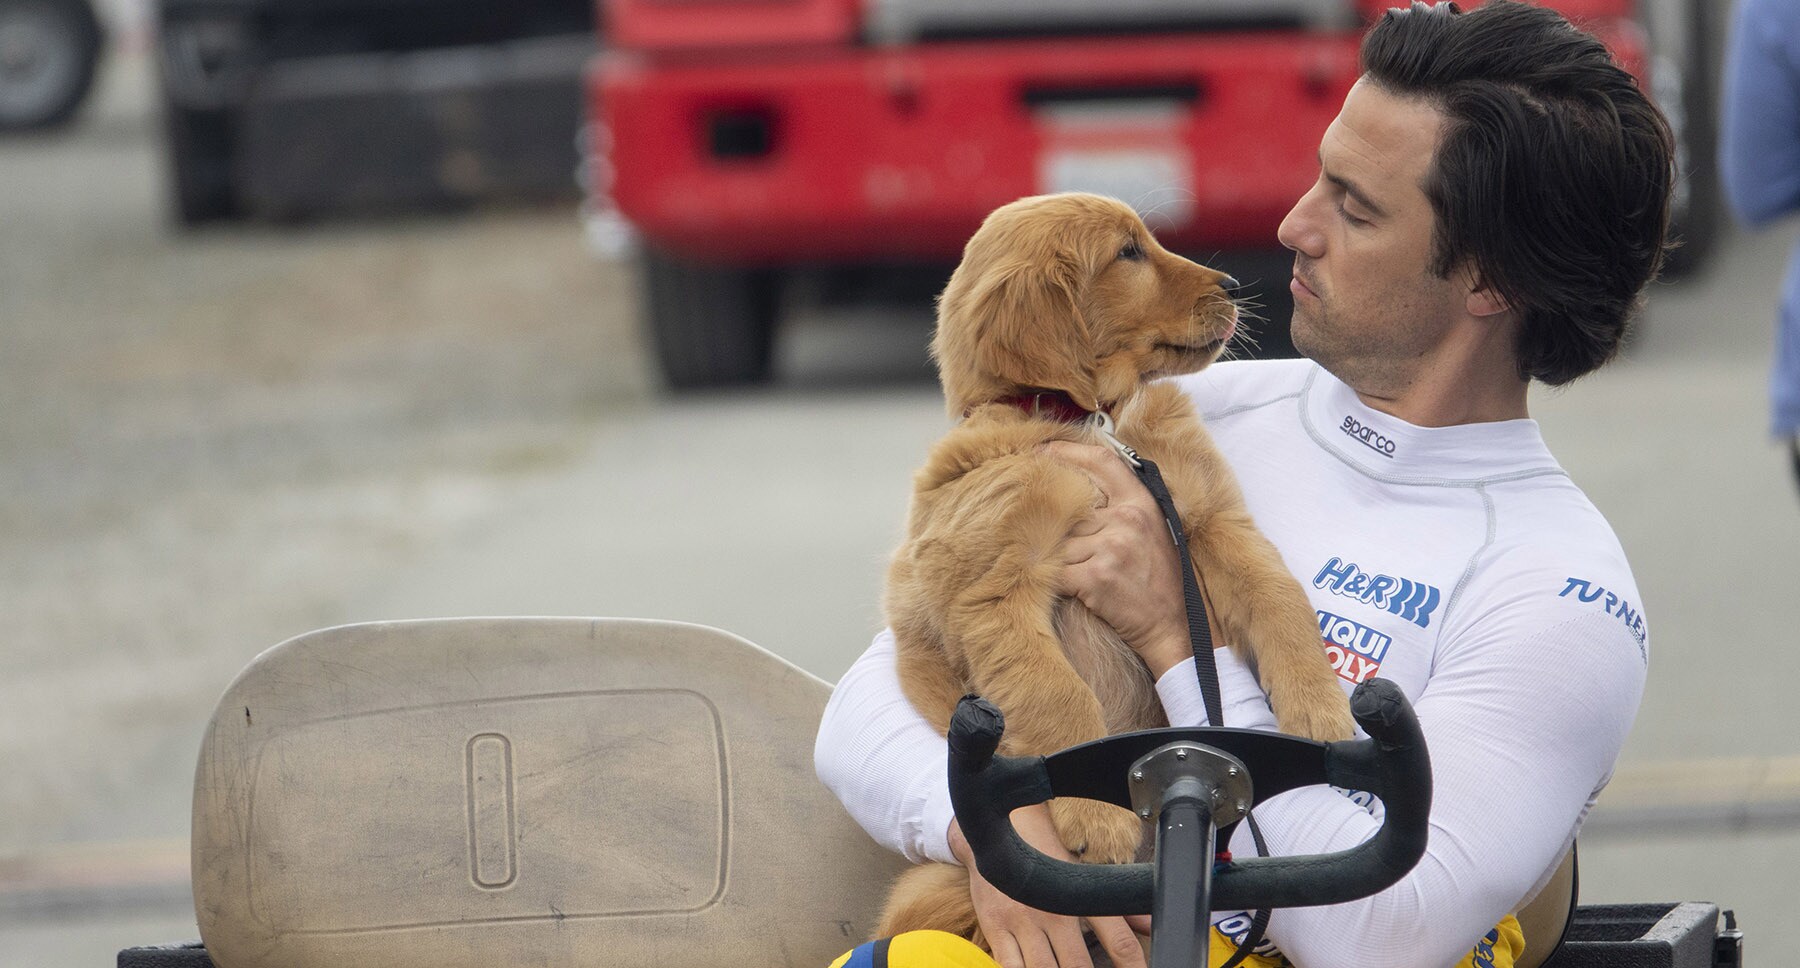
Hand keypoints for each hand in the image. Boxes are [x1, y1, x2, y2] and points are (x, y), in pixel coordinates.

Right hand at [949, 811, 1149, 967]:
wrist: (996, 833)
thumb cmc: (1045, 856)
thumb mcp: (1083, 875)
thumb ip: (1120, 907)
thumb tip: (1152, 925)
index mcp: (1080, 896)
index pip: (1118, 940)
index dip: (1132, 966)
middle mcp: (1053, 910)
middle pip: (1077, 966)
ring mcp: (1021, 921)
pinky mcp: (994, 927)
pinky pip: (1008, 966)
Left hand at [1042, 442, 1190, 677]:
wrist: (1175, 627)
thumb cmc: (1161, 580)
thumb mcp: (1154, 530)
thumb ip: (1123, 507)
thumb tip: (1080, 489)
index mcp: (1142, 503)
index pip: (1101, 462)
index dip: (1067, 452)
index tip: (1042, 451)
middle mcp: (1127, 519)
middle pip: (1070, 511)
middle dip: (1059, 529)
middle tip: (1051, 537)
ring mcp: (1110, 547)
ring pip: (1059, 542)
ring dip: (1060, 560)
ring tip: (1077, 576)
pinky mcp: (1095, 577)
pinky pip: (1055, 571)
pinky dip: (1054, 581)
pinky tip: (1070, 590)